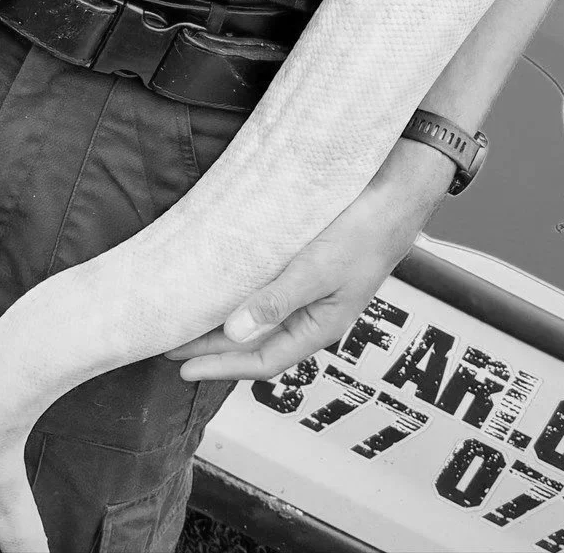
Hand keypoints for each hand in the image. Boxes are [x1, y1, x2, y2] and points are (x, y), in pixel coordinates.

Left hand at [169, 146, 454, 382]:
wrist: (393, 196)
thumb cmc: (364, 234)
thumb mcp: (318, 269)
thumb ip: (277, 300)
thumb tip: (236, 333)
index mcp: (319, 327)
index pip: (262, 361)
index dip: (221, 366)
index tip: (182, 366)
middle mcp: (312, 315)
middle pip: (255, 343)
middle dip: (213, 346)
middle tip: (170, 343)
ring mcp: (309, 292)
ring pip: (258, 318)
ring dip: (224, 322)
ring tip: (189, 319)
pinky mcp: (304, 266)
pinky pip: (265, 291)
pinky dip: (240, 294)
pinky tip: (223, 286)